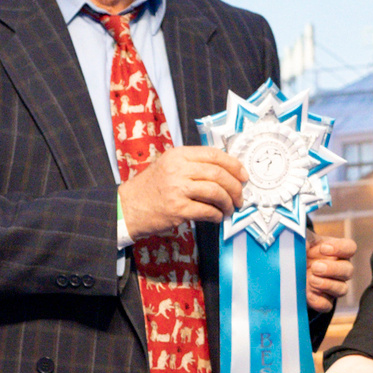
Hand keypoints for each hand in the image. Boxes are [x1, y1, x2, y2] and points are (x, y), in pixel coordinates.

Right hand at [121, 146, 247, 233]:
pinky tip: (217, 217)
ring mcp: (177, 189)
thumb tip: (226, 171)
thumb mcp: (169, 166)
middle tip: (239, 197)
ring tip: (229, 209)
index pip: (214, 155)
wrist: (128, 207)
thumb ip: (193, 165)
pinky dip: (217, 215)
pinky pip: (207, 211)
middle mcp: (178, 169)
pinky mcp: (177, 209)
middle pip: (218, 174)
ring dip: (228, 203)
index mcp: (178, 155)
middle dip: (235, 187)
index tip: (243, 175)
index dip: (234, 165)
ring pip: (216, 192)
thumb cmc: (152, 187)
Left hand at [305, 228, 356, 311]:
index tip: (323, 248)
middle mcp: (338, 269)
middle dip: (332, 269)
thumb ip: (302, 238)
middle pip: (348, 271)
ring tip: (311, 280)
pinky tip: (308, 294)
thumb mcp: (299, 239)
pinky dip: (319, 301)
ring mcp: (332, 286)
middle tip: (315, 267)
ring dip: (327, 285)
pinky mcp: (322, 301)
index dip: (340, 248)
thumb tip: (304, 243)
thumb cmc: (297, 250)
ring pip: (342, 289)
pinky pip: (327, 305)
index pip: (350, 248)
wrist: (284, 268)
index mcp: (336, 251)